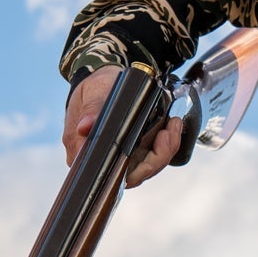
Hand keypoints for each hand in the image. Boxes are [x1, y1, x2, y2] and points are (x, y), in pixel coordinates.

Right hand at [62, 67, 184, 186]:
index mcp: (85, 151)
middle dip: (157, 158)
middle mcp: (103, 159)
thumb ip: (91, 110)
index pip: (111, 174)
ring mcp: (120, 156)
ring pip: (147, 167)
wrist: (103, 80)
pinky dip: (165, 145)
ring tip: (173, 126)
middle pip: (135, 175)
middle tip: (168, 134)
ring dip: (165, 150)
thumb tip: (84, 128)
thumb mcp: (91, 93)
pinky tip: (171, 127)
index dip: (137, 171)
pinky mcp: (134, 150)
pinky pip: (152, 156)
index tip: (153, 153)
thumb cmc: (93, 88)